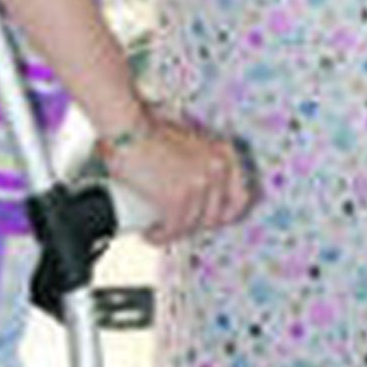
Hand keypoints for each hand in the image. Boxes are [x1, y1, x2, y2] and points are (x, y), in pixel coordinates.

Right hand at [110, 111, 254, 243]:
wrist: (127, 129)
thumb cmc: (150, 132)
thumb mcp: (188, 142)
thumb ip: (200, 161)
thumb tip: (199, 191)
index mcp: (224, 154)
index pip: (239, 198)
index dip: (223, 216)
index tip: (207, 222)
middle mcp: (217, 168)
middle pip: (213, 217)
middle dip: (193, 227)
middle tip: (175, 225)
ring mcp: (199, 183)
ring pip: (190, 226)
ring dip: (172, 234)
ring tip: (156, 229)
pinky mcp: (178, 197)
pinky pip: (172, 230)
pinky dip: (159, 237)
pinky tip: (149, 234)